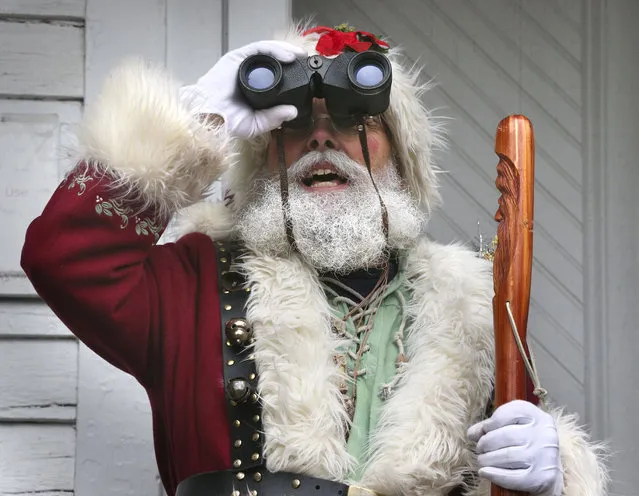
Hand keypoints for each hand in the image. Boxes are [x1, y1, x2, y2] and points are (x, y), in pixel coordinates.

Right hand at [180, 40, 305, 138]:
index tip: (305, 76)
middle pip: (273, 60)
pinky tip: (288, 56)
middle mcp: (250, 73)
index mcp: (255, 87)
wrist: (209, 116)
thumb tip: (292, 112)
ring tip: (300, 56)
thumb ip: (273, 119)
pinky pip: (259, 49)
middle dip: (291, 58)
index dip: (290, 72)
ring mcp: (243, 64)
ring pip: (268, 52)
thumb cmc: (226, 121)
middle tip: (306, 62)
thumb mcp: (255, 124)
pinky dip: (275, 50)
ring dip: (286, 50)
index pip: (275, 75)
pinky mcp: (237, 57)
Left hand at [467, 400, 562, 495]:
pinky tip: (484, 472)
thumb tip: (472, 434)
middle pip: (505, 436)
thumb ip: (491, 426)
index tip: (485, 430)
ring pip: (506, 456)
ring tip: (482, 460)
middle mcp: (545, 434)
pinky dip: (493, 474)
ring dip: (487, 459)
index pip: (510, 412)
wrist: (548, 468)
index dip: (491, 422)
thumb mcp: (512, 426)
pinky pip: (511, 477)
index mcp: (537, 416)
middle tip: (480, 448)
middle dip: (485, 443)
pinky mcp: (541, 478)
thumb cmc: (524, 442)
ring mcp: (545, 457)